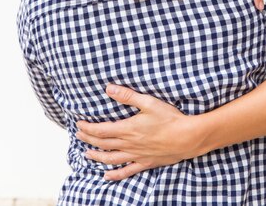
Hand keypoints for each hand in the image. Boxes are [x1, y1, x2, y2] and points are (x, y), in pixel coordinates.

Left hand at [77, 84, 198, 181]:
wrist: (187, 137)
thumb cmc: (169, 118)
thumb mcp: (148, 102)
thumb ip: (128, 96)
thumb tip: (109, 88)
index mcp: (128, 129)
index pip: (101, 130)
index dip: (88, 128)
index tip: (79, 124)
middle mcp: (129, 144)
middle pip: (103, 144)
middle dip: (89, 139)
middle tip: (79, 135)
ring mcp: (136, 155)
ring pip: (111, 159)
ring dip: (97, 156)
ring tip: (87, 154)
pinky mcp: (145, 163)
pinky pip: (127, 171)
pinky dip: (115, 175)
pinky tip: (107, 176)